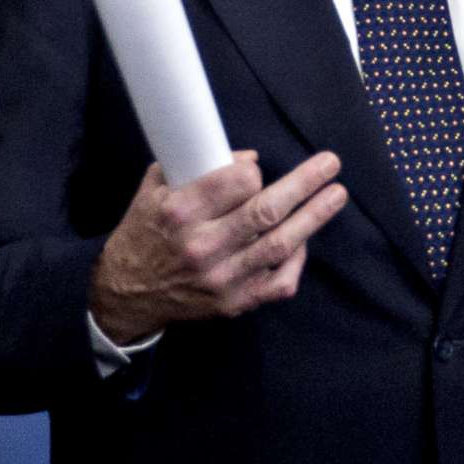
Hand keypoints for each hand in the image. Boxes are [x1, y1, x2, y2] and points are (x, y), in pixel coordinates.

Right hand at [89, 152, 347, 343]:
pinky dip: (298, 261)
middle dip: (304, 184)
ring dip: (313, 217)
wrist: (127, 293)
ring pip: (280, 245)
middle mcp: (203, 246)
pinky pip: (279, 283)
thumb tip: (248, 160)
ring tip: (336, 195)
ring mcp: (222, 278)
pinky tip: (305, 240)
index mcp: (179, 213)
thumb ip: (192, 168)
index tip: (257, 168)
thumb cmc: (143, 232)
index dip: (253, 171)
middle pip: (266, 211)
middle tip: (330, 164)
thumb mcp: (154, 190)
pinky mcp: (234, 303)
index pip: (235, 183)